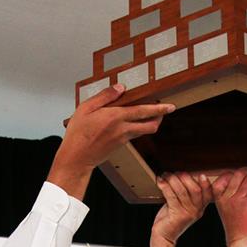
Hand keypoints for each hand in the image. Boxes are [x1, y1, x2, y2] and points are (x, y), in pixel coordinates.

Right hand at [48, 84, 174, 198]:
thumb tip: (120, 87)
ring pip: (144, 131)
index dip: (159, 109)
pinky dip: (138, 128)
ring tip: (150, 115)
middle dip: (160, 118)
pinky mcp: (120, 146)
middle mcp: (123, 129)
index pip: (143, 111)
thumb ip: (105, 96)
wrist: (76, 158)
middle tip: (164, 111)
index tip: (170, 106)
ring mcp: (123, 139)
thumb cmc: (78, 134)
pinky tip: (132, 123)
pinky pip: (134, 135)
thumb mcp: (86, 108)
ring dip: (150, 123)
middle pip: (151, 125)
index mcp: (116, 117)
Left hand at [149, 173, 211, 246]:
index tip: (202, 175)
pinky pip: (171, 196)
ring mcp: (187, 214)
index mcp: (200, 208)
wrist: (163, 236)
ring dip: (173, 180)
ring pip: (182, 191)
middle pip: (195, 189)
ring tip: (166, 176)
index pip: (209, 194)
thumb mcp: (182, 206)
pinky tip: (160, 182)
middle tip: (175, 174)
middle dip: (184, 178)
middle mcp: (196, 211)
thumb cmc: (171, 218)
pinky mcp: (176, 215)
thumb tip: (182, 175)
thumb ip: (186, 193)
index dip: (206, 184)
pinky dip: (165, 186)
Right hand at [209, 167, 246, 246]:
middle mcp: (227, 198)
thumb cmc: (234, 226)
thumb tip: (242, 182)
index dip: (232, 173)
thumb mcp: (226, 209)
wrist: (238, 240)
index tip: (239, 173)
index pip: (223, 178)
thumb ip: (230, 196)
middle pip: (237, 175)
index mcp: (219, 198)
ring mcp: (238, 200)